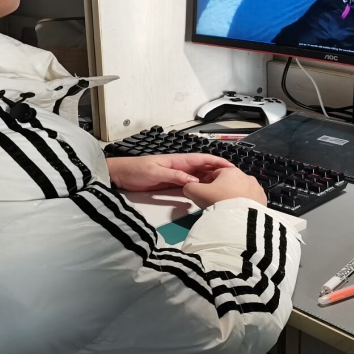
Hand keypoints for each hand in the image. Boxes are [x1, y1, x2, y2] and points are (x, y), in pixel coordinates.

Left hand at [107, 154, 234, 191]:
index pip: (202, 159)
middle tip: (234, 181)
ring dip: (211, 181)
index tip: (231, 167)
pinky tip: (206, 194)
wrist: (120, 175)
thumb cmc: (135, 170)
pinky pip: (190, 185)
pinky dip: (199, 188)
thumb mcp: (155, 172)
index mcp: (178, 160)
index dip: (217, 161)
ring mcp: (176, 176)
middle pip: (203, 168)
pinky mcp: (172, 185)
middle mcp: (180, 167)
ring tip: (225, 188)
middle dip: (218, 172)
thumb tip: (194, 181)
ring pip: (198, 177)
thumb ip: (174, 176)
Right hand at [183, 167, 266, 207]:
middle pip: (229, 182)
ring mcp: (256, 187)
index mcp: (230, 171)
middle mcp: (245, 176)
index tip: (205, 194)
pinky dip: (245, 203)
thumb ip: (189, 186)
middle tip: (216, 203)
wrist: (239, 218)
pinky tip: (239, 212)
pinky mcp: (263, 199)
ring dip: (235, 196)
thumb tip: (189, 187)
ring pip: (241, 190)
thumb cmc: (218, 201)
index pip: (215, 174)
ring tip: (228, 208)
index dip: (207, 183)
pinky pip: (251, 199)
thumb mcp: (196, 192)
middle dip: (222, 190)